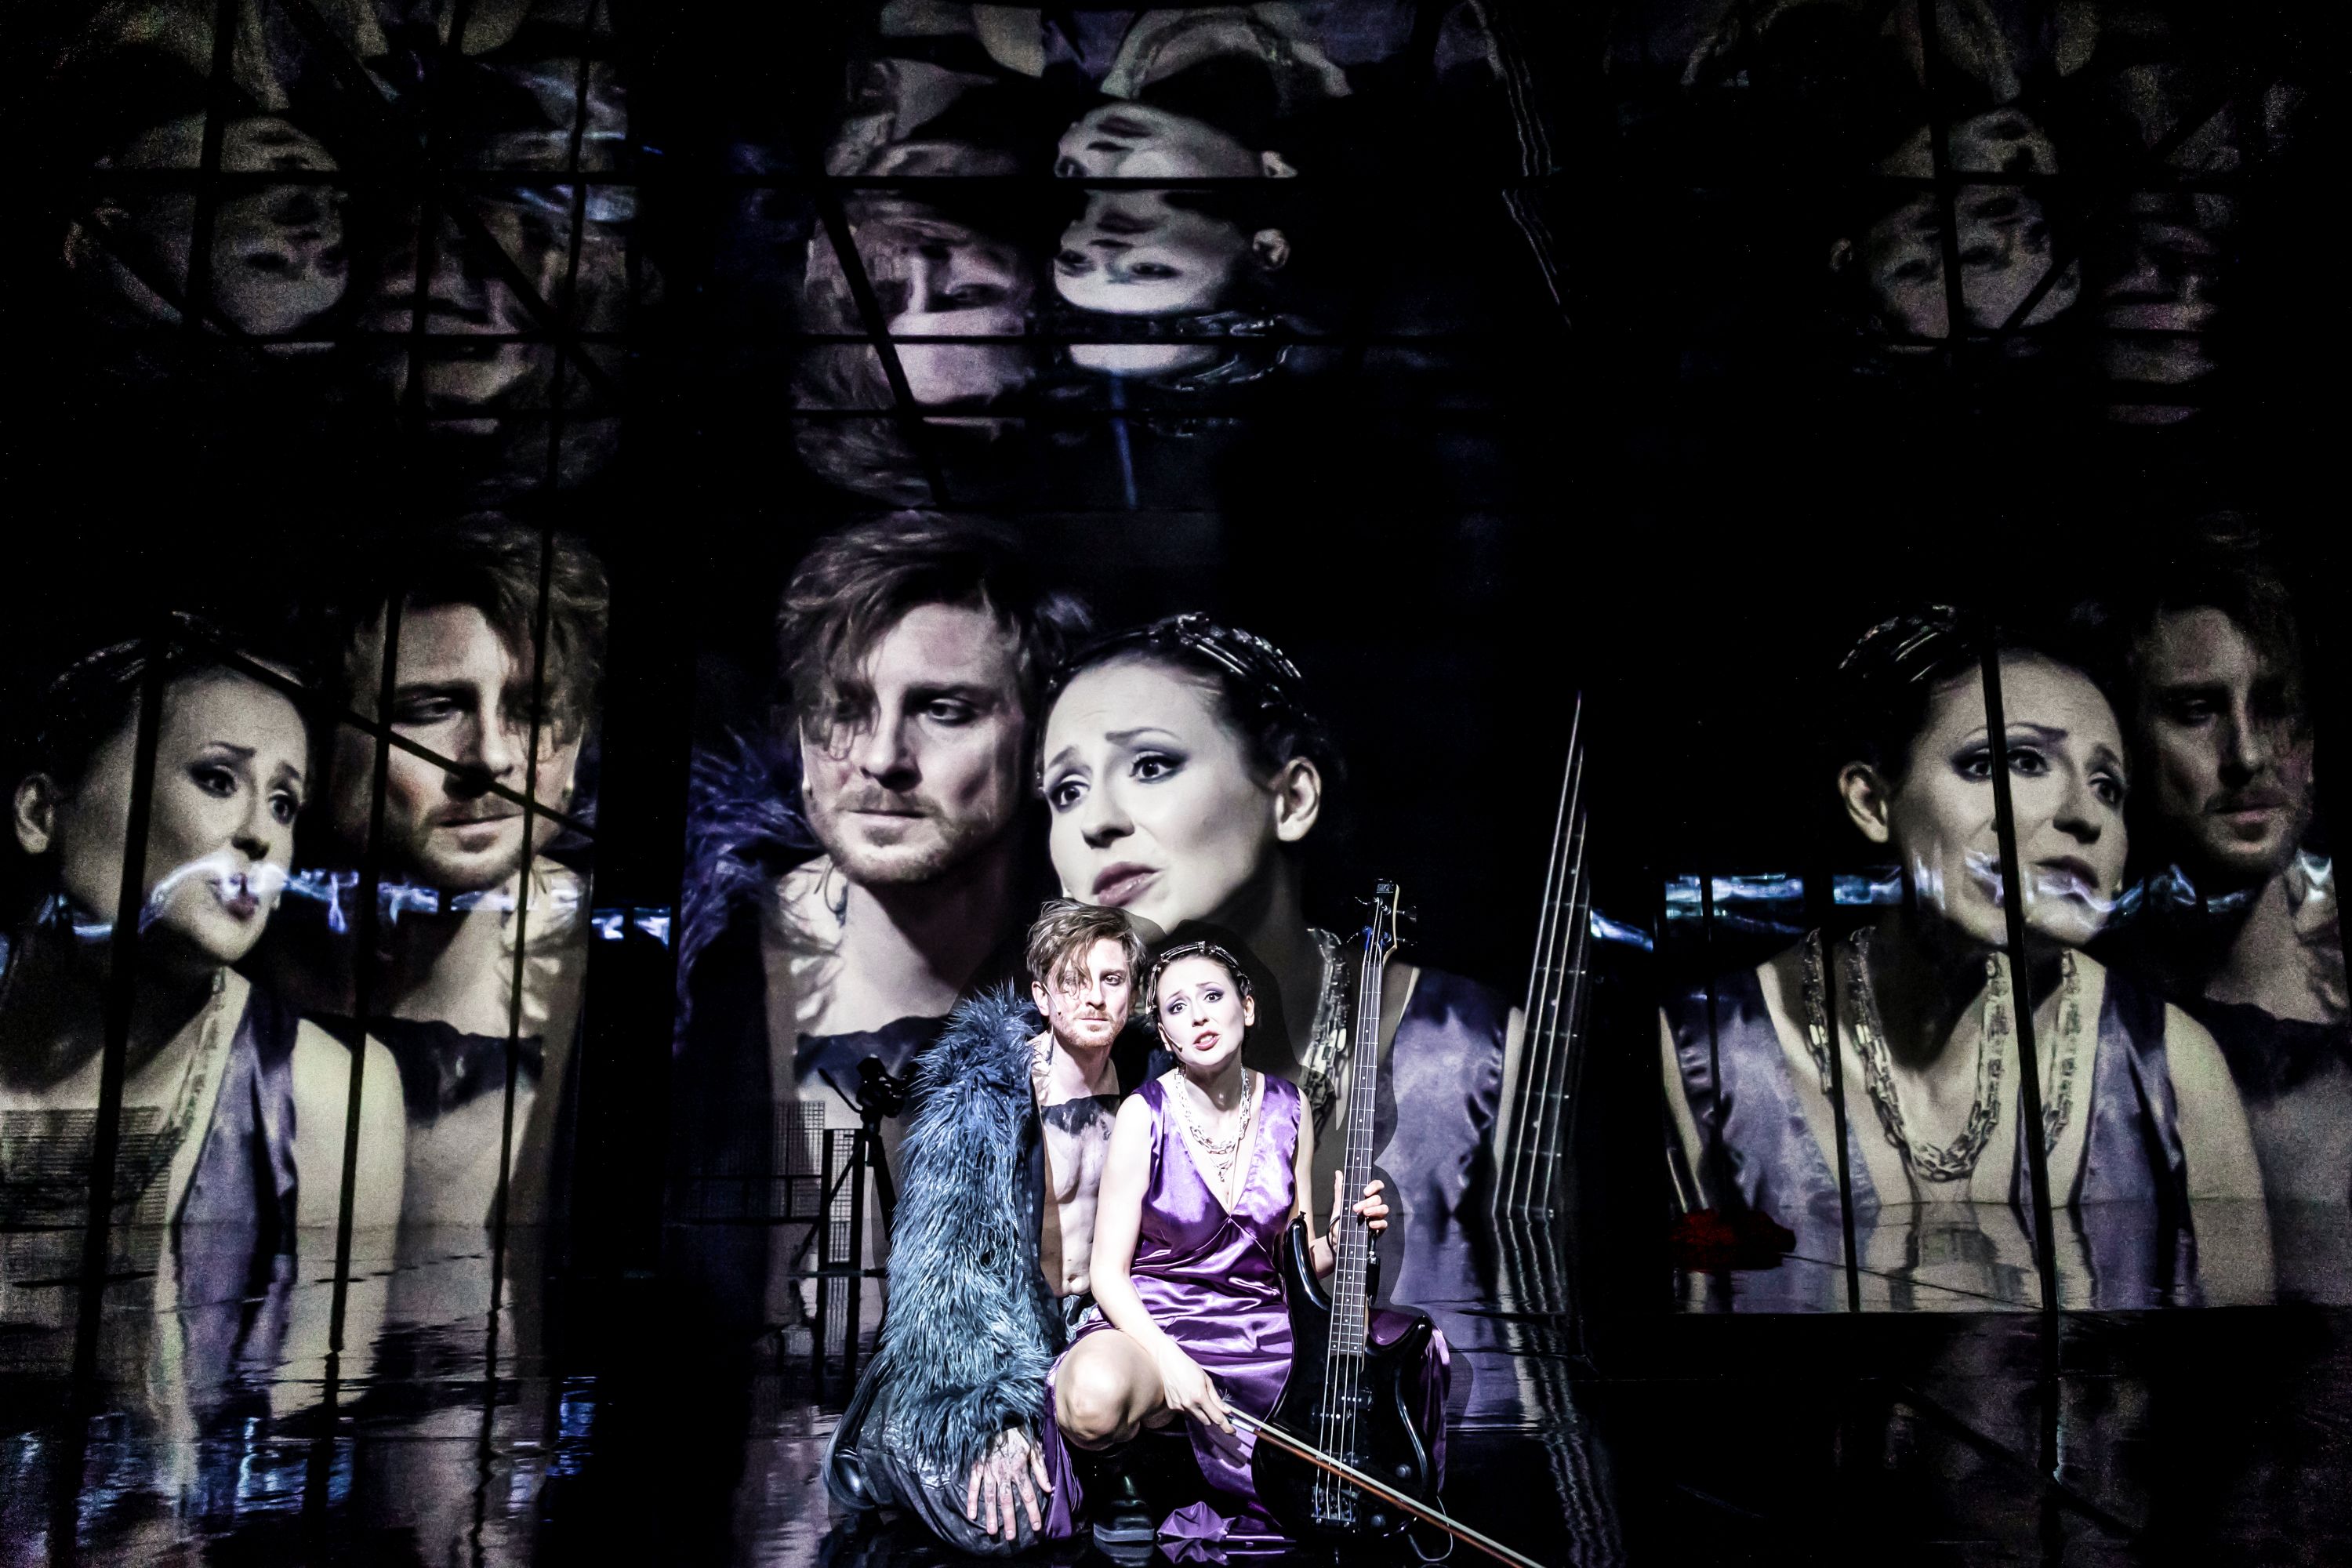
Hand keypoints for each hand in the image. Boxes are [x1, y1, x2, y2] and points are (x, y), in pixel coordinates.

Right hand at [963, 1424, 1051, 1541]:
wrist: (998, 1417)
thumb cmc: (1018, 1432)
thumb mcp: (1034, 1447)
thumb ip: (1041, 1469)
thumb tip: (1049, 1488)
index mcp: (1019, 1469)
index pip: (1028, 1495)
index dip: (1033, 1512)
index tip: (1037, 1526)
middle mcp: (1003, 1473)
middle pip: (1007, 1501)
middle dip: (1010, 1520)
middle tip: (1011, 1537)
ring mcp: (989, 1471)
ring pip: (990, 1497)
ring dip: (991, 1515)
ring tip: (992, 1531)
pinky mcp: (978, 1467)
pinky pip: (974, 1486)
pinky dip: (971, 1500)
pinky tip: (971, 1514)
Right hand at [1154, 1342, 1231, 1434]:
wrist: (1168, 1362)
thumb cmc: (1189, 1367)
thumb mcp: (1206, 1380)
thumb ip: (1216, 1398)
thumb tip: (1226, 1411)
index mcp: (1200, 1397)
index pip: (1216, 1417)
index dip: (1226, 1426)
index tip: (1232, 1432)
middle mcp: (1189, 1405)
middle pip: (1207, 1421)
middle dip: (1212, 1417)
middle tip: (1215, 1408)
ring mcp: (1179, 1407)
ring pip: (1196, 1418)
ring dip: (1201, 1413)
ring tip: (1197, 1397)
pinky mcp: (1172, 1407)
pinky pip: (1186, 1413)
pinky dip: (1190, 1409)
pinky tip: (1188, 1396)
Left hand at [1329, 1172, 1388, 1239]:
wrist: (1337, 1239)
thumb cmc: (1339, 1220)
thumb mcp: (1338, 1205)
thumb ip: (1340, 1189)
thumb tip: (1338, 1172)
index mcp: (1365, 1197)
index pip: (1377, 1186)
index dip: (1374, 1186)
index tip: (1365, 1191)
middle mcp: (1373, 1205)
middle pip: (1378, 1198)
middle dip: (1368, 1202)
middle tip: (1356, 1208)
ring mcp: (1376, 1216)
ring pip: (1384, 1209)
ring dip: (1375, 1210)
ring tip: (1365, 1214)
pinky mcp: (1378, 1229)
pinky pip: (1384, 1224)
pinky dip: (1378, 1223)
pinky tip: (1370, 1224)